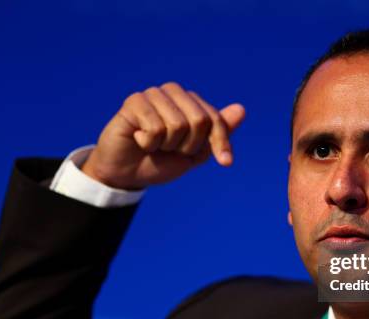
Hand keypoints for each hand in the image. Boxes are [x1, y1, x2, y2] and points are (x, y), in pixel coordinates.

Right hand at [81, 82, 245, 189]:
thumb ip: (218, 133)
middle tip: (170, 149)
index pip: (216, 120)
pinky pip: (155, 127)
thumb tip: (242, 109)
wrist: (126, 174)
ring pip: (178, 125)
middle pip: (199, 121)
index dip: (221, 143)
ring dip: (166, 145)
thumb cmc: (160, 162)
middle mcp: (175, 93)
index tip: (225, 162)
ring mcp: (154, 94)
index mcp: (192, 103)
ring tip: (153, 144)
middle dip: (188, 146)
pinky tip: (139, 139)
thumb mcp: (196, 152)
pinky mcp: (135, 101)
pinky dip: (149, 143)